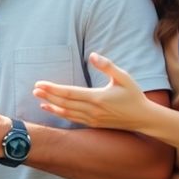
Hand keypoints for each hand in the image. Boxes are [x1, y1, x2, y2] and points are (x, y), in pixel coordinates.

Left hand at [33, 52, 152, 130]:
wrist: (144, 118)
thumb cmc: (134, 95)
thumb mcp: (124, 77)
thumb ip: (107, 66)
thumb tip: (92, 55)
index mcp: (97, 97)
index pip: (69, 92)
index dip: (53, 88)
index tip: (40, 83)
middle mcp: (92, 110)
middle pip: (64, 103)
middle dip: (48, 96)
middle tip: (34, 89)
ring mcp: (92, 118)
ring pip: (66, 112)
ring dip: (51, 105)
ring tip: (38, 98)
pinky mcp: (93, 123)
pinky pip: (72, 118)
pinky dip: (59, 114)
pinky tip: (50, 108)